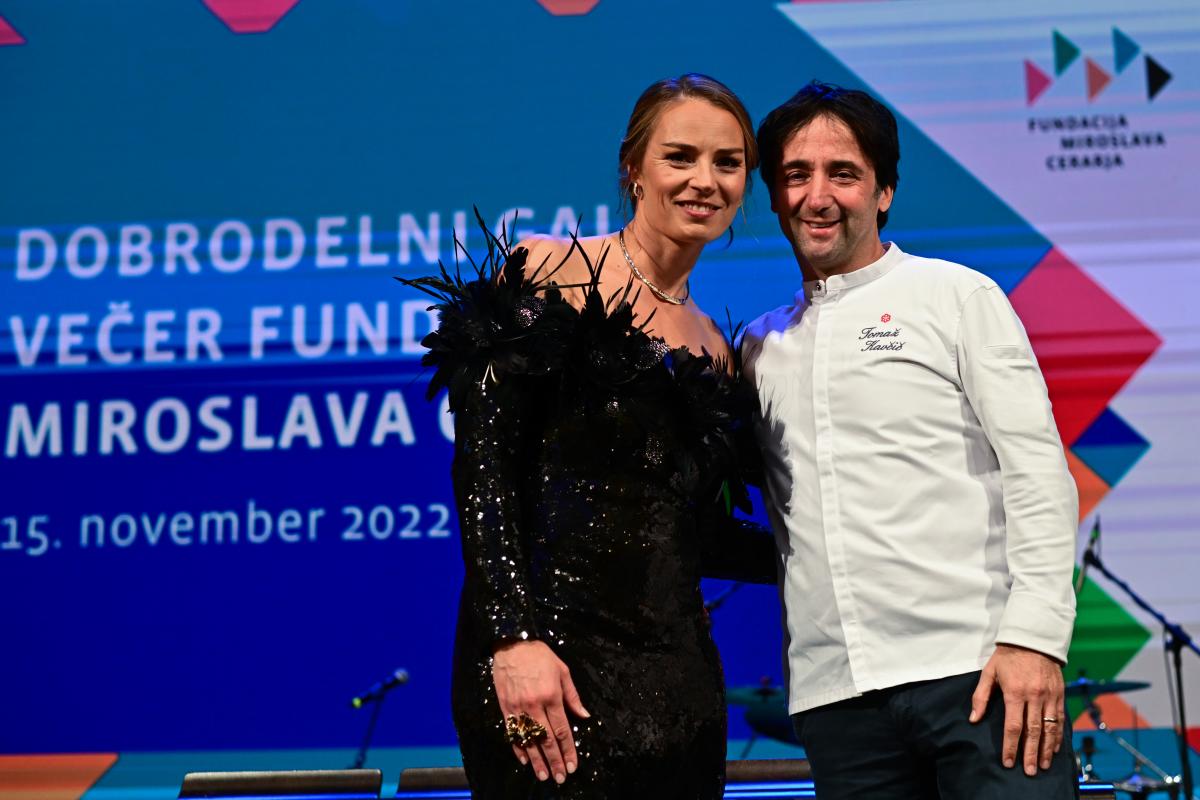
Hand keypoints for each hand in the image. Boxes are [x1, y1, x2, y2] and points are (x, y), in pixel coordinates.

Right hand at [492, 639, 589, 783]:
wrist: (512, 644)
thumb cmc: (539, 655)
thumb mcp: (562, 670)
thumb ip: (573, 696)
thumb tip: (584, 716)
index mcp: (552, 696)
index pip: (562, 730)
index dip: (568, 750)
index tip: (572, 765)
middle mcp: (535, 706)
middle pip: (546, 740)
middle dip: (554, 761)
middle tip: (560, 777)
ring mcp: (518, 708)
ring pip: (529, 740)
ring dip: (537, 760)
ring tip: (543, 776)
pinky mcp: (506, 707)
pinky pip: (512, 732)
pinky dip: (518, 748)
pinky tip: (525, 760)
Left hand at [969, 643, 1064, 775]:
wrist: (1033, 638)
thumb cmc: (1007, 656)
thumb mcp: (989, 672)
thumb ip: (981, 696)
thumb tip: (974, 719)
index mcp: (1015, 692)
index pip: (1013, 726)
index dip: (1011, 746)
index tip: (1008, 761)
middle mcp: (1034, 696)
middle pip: (1033, 731)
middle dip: (1031, 754)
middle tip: (1030, 771)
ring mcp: (1050, 696)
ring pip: (1050, 728)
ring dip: (1047, 749)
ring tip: (1044, 765)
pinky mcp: (1060, 694)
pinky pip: (1061, 719)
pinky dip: (1058, 735)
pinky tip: (1056, 748)